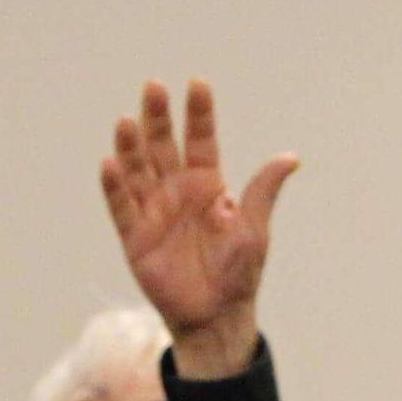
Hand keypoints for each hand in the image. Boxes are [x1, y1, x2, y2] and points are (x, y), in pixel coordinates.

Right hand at [98, 78, 296, 374]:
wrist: (216, 316)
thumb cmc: (239, 273)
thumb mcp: (255, 229)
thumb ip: (263, 190)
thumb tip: (291, 157)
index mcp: (207, 185)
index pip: (201, 140)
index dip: (199, 114)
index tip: (198, 84)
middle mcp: (177, 191)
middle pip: (163, 146)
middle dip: (159, 118)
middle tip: (153, 87)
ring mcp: (153, 211)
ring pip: (138, 170)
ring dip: (131, 145)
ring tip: (128, 120)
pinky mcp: (134, 236)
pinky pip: (121, 207)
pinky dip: (114, 187)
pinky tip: (110, 163)